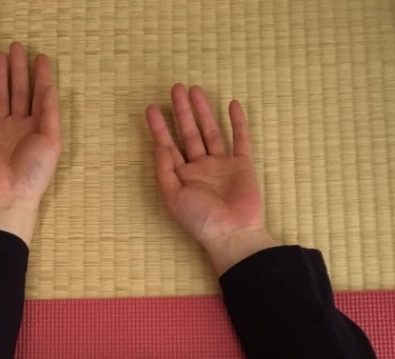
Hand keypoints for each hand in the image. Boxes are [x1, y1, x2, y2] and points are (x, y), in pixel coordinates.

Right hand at [0, 42, 61, 208]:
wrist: (9, 196)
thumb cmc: (34, 172)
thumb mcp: (51, 140)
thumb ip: (49, 112)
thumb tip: (48, 86)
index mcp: (38, 128)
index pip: (40, 96)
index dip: (41, 76)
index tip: (40, 57)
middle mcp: (19, 127)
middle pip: (19, 92)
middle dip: (18, 70)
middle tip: (16, 47)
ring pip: (0, 98)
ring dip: (0, 78)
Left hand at [145, 85, 267, 246]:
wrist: (232, 234)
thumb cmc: (200, 220)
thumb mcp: (173, 197)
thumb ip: (164, 170)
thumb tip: (160, 145)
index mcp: (182, 177)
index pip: (168, 146)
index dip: (159, 128)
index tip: (151, 108)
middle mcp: (201, 168)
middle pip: (189, 133)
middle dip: (182, 111)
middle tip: (175, 88)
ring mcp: (222, 165)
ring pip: (211, 131)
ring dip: (203, 111)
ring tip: (195, 89)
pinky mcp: (243, 165)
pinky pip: (240, 138)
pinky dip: (237, 122)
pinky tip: (232, 104)